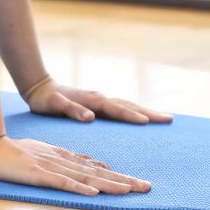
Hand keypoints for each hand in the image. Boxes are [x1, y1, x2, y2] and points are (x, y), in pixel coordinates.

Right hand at [0, 136, 151, 194]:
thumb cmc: (14, 152)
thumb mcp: (46, 153)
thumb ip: (69, 159)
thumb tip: (95, 166)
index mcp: (64, 156)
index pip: (96, 168)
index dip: (118, 176)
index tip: (139, 184)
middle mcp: (62, 160)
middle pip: (97, 173)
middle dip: (123, 180)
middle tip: (147, 188)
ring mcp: (50, 167)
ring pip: (85, 177)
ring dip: (108, 184)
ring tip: (129, 190)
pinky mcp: (37, 174)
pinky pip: (61, 182)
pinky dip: (78, 188)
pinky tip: (93, 193)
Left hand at [25, 79, 172, 124]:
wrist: (40, 87)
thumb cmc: (46, 100)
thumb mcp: (54, 105)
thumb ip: (71, 110)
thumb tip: (90, 117)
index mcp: (92, 101)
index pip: (116, 109)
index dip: (131, 116)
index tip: (148, 122)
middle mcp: (100, 99)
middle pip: (128, 105)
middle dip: (149, 112)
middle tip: (169, 119)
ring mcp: (100, 101)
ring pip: (127, 105)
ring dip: (145, 111)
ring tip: (164, 118)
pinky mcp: (99, 104)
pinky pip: (121, 108)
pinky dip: (134, 112)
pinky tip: (143, 119)